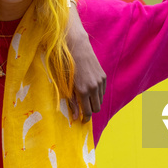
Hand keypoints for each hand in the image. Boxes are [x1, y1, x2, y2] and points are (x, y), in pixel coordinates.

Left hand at [66, 2, 106, 122]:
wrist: (76, 46)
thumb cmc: (65, 64)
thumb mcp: (65, 84)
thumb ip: (71, 100)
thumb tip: (75, 117)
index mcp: (83, 90)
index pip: (87, 112)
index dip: (85, 118)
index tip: (82, 121)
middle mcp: (94, 87)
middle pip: (96, 108)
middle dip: (90, 111)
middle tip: (82, 109)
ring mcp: (100, 81)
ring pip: (100, 100)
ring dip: (93, 102)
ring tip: (84, 97)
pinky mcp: (103, 76)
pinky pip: (102, 91)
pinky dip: (97, 93)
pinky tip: (89, 88)